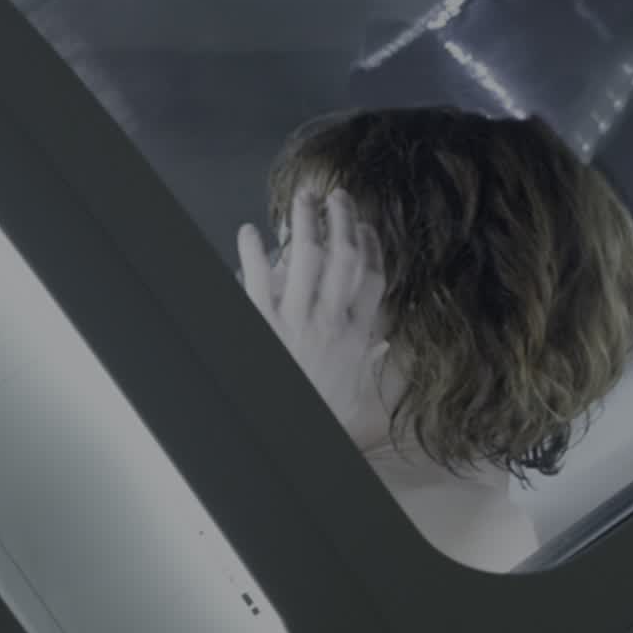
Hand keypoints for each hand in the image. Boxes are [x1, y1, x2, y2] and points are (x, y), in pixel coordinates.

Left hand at [237, 188, 396, 452]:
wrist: (289, 436)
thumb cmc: (322, 416)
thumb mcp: (355, 392)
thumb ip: (369, 364)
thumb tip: (385, 346)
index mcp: (355, 335)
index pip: (372, 279)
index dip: (371, 247)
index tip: (364, 226)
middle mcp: (330, 321)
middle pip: (343, 258)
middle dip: (342, 221)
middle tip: (336, 196)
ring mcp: (296, 320)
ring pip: (305, 258)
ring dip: (304, 223)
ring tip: (302, 199)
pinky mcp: (264, 324)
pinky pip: (257, 280)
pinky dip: (252, 253)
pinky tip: (247, 232)